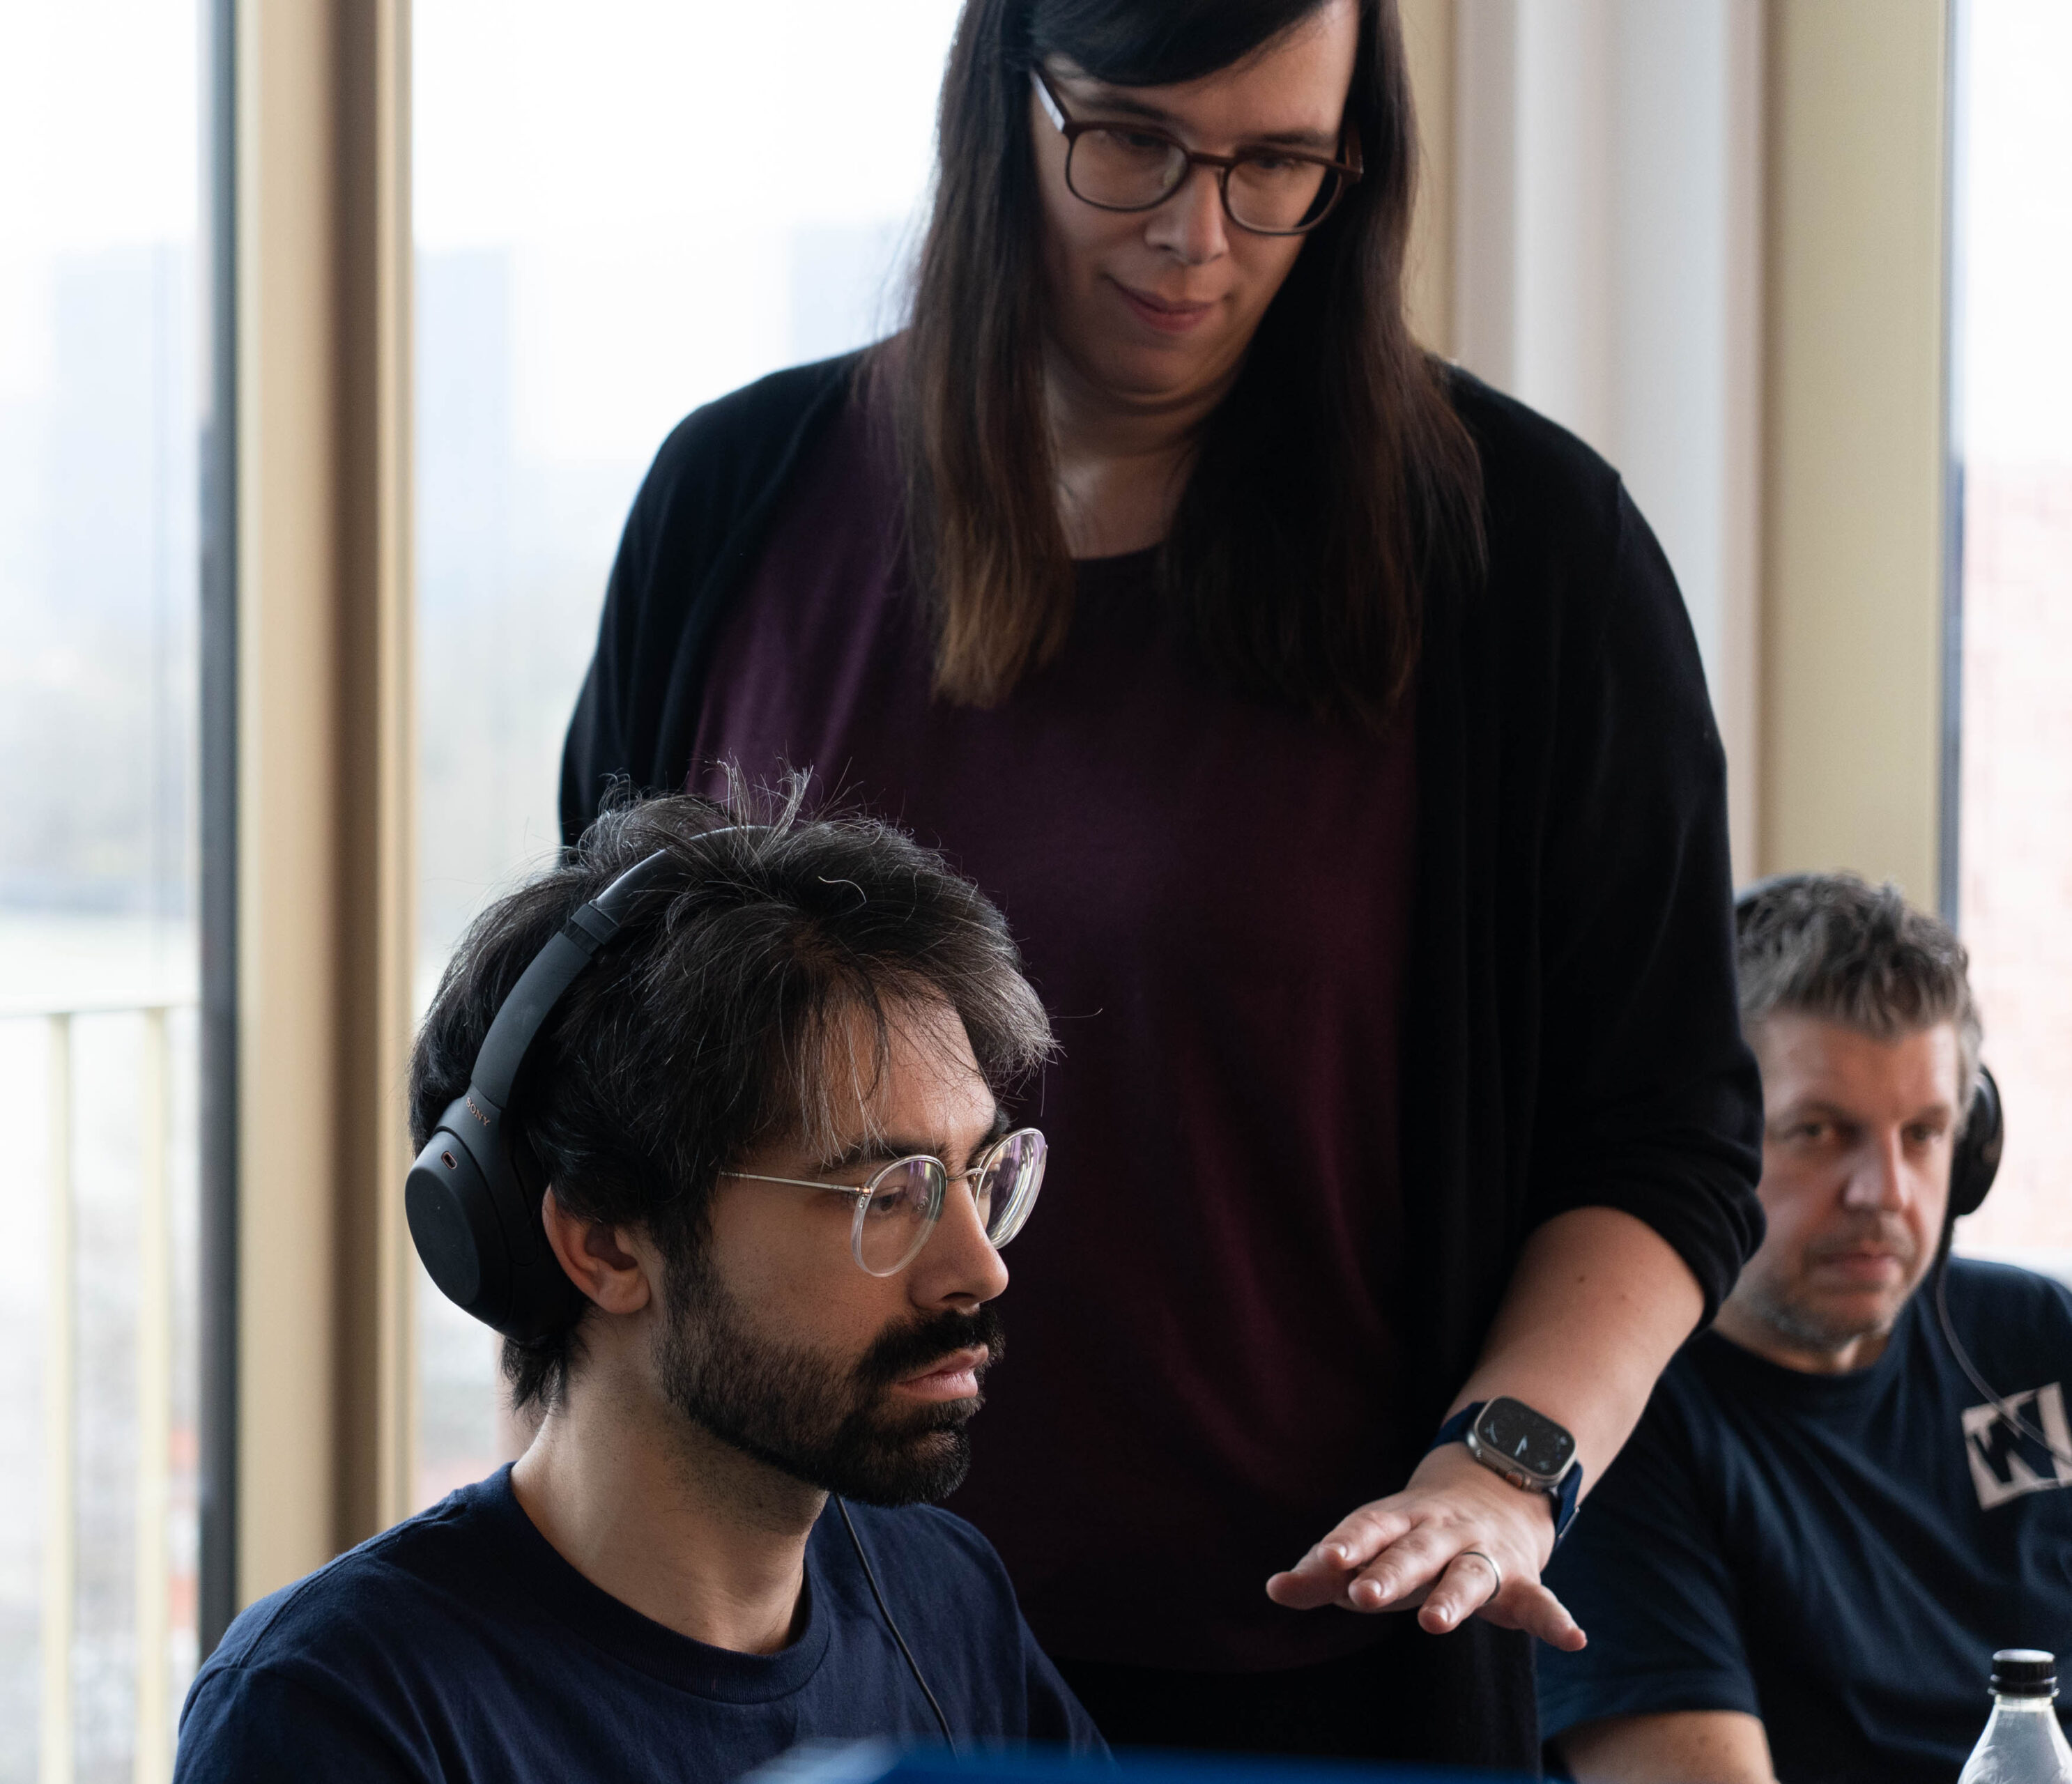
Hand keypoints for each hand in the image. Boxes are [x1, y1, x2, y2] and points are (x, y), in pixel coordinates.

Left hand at [1264, 1444, 1585, 1649]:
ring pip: (1468, 1574)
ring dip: (1453, 1598)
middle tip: (1363, 1595)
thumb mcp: (1369, 1547)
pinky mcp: (1520, 1580)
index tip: (1323, 1560)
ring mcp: (1482, 1552)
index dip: (1346, 1543)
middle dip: (1389, 1573)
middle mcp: (1440, 1532)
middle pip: (1413, 1552)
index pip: (1368, 1527)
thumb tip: (1271, 1590)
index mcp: (1398, 1521)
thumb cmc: (1413, 1536)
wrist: (1495, 1490)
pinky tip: (1574, 1640)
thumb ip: (1322, 1574)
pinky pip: (1540, 1602)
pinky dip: (1557, 1621)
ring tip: (1436, 1624)